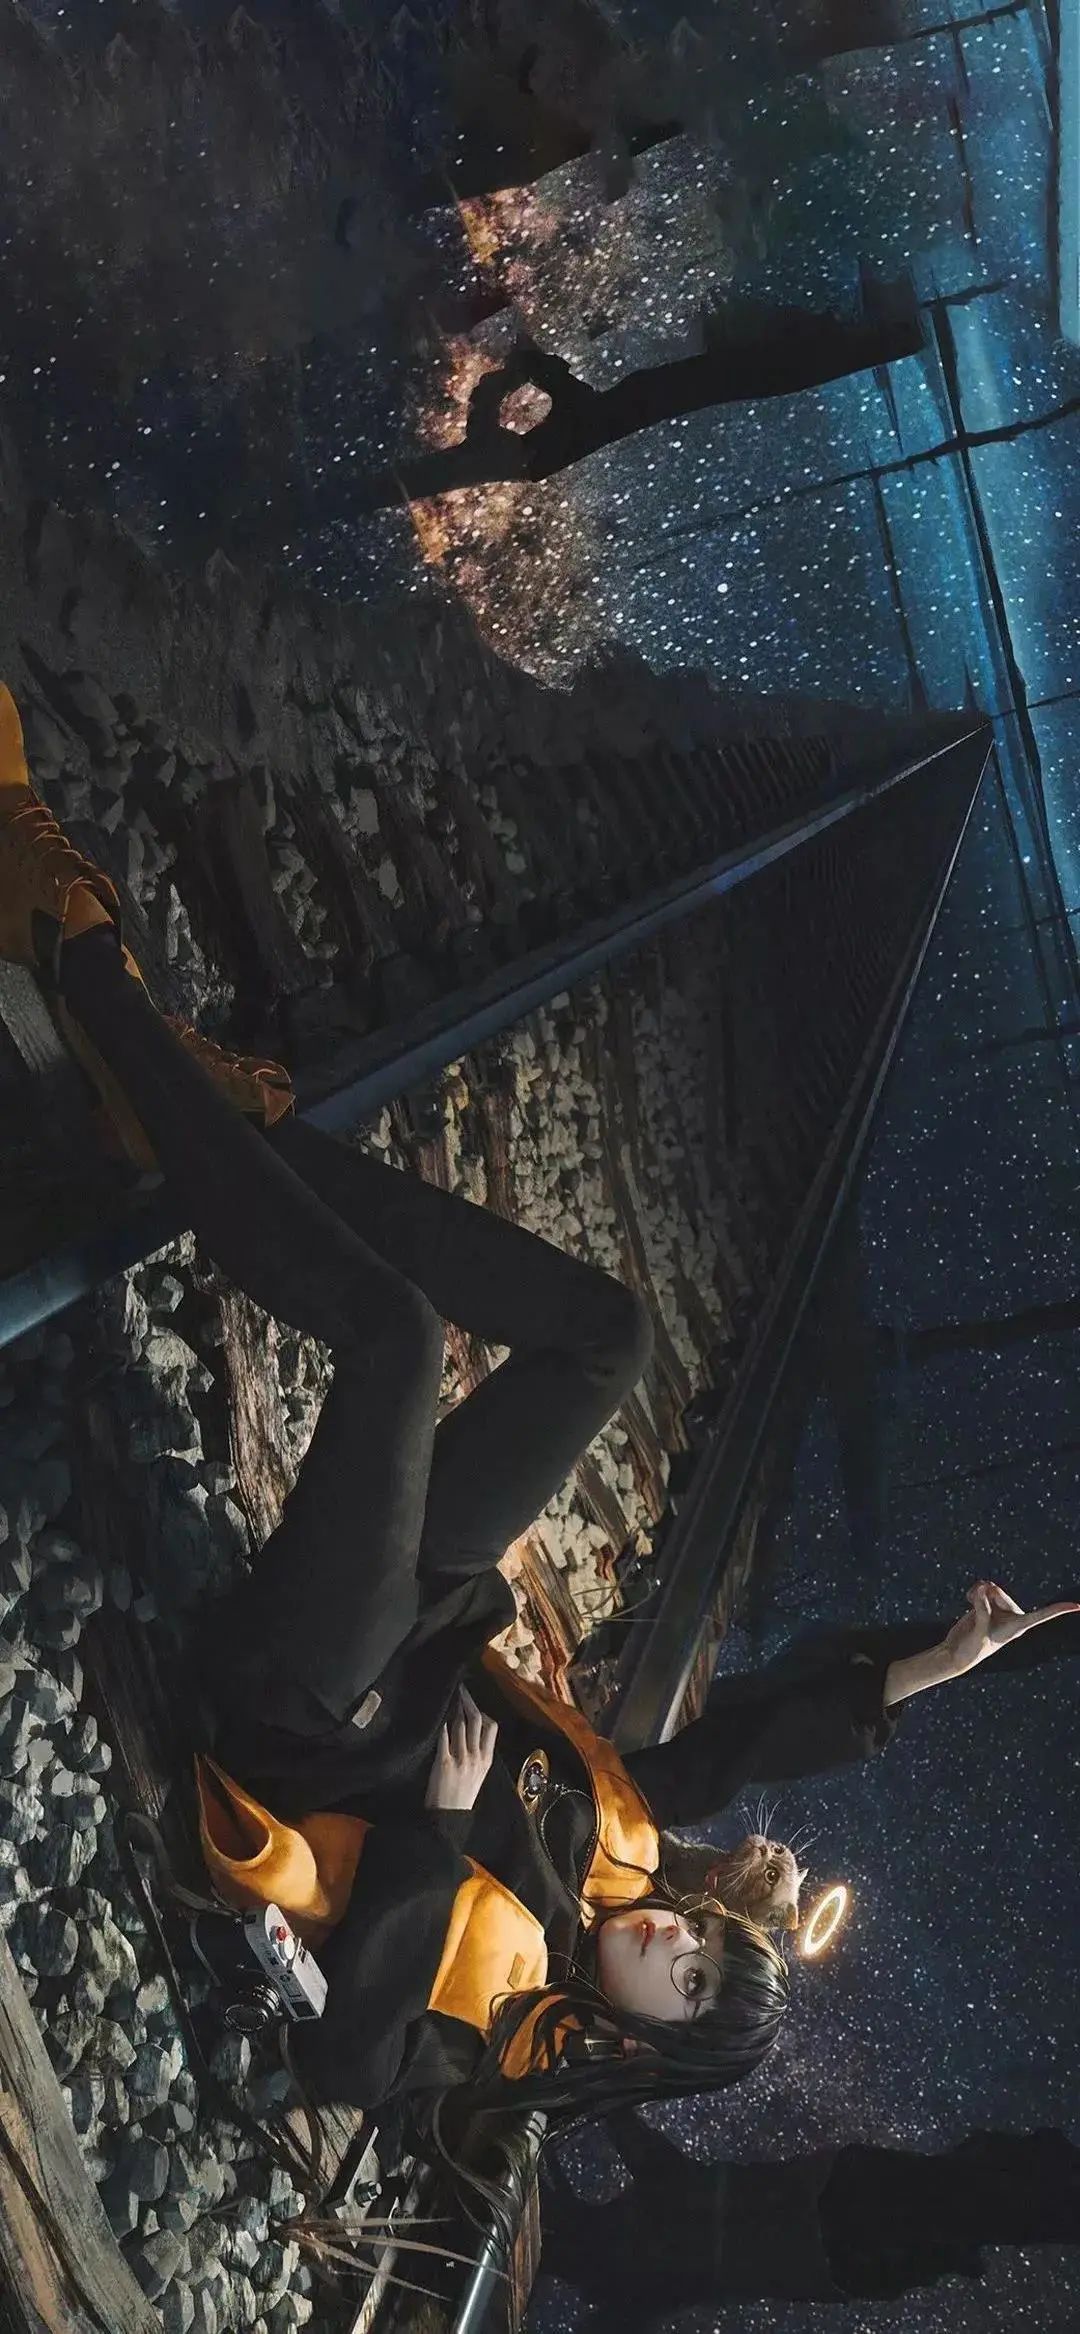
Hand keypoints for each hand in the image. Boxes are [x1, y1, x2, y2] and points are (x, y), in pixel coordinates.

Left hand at [424, 1687, 497, 1812]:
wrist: (448, 1818)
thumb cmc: (461, 1798)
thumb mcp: (477, 1776)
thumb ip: (477, 1756)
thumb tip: (471, 1735)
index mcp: (486, 1760)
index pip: (491, 1728)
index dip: (483, 1712)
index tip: (474, 1704)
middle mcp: (476, 1757)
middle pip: (476, 1721)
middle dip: (468, 1702)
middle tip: (461, 1689)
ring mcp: (461, 1759)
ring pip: (460, 1725)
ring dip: (454, 1709)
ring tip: (450, 1699)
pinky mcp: (444, 1762)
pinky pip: (444, 1737)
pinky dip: (442, 1725)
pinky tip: (439, 1718)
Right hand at [940, 1580, 1079, 1677]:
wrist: (956, 1651)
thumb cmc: (971, 1648)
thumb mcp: (979, 1631)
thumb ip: (983, 1609)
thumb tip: (983, 1587)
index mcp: (1018, 1626)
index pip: (1042, 1616)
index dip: (1059, 1610)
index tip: (1078, 1607)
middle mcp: (1012, 1615)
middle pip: (1000, 1592)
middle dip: (986, 1597)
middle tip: (978, 1615)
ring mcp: (999, 1608)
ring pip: (990, 1587)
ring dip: (977, 1592)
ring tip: (971, 1607)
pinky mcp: (986, 1602)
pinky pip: (981, 1587)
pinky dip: (972, 1592)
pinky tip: (967, 1601)